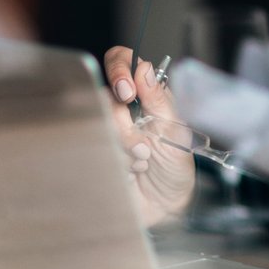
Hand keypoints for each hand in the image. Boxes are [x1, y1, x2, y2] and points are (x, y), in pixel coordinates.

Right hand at [103, 45, 195, 225]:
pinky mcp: (93, 152)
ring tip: (143, 163)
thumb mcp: (175, 132)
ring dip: (124, 148)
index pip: (121, 61)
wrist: (166, 207)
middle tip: (144, 148)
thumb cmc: (174, 167)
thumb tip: (144, 68)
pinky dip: (116, 164)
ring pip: (98, 125)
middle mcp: (120, 109)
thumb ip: (159, 100)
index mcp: (143, 95)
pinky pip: (92, 149)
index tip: (127, 92)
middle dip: (125, 127)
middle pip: (104, 98)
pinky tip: (131, 174)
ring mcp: (104, 130)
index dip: (119, 69)